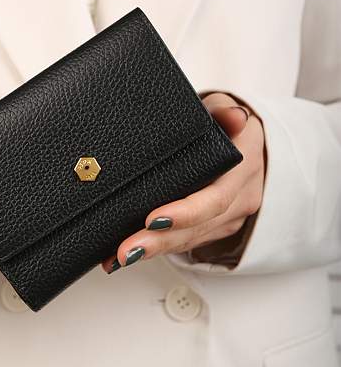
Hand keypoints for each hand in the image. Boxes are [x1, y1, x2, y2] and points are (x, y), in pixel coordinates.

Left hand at [102, 92, 265, 272]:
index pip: (216, 197)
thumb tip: (235, 116)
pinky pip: (187, 242)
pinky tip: (128, 256)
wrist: (247, 144)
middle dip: (160, 241)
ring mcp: (229, 216)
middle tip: (126, 250)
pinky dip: (159, 248)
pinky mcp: (216, 226)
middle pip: (198, 227)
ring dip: (154, 250)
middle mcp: (240, 198)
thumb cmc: (225, 124)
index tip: (152, 219)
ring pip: (190, 240)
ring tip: (119, 257)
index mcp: (243, 169)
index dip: (185, 212)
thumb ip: (224, 112)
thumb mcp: (224, 109)